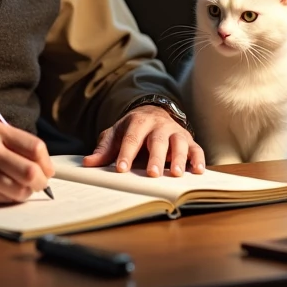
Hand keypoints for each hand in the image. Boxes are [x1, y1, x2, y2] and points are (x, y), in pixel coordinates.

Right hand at [0, 120, 53, 205]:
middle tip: (36, 186)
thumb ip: (12, 147)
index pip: (35, 147)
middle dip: (40, 183)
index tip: (46, 171)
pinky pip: (4, 199)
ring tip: (12, 189)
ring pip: (21, 189)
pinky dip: (6, 200)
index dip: (46, 163)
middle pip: (32, 171)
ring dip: (23, 194)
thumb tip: (45, 168)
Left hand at [83, 106, 204, 176]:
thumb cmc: (132, 129)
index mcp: (138, 122)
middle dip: (155, 157)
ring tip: (175, 173)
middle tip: (152, 173)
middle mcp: (158, 125)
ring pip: (178, 143)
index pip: (131, 138)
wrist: (153, 113)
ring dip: (178, 158)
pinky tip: (197, 171)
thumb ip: (104, 149)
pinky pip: (196, 149)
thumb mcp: (116, 134)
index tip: (121, 169)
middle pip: (157, 140)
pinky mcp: (189, 140)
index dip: (126, 153)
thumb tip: (88, 163)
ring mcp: (175, 132)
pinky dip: (198, 159)